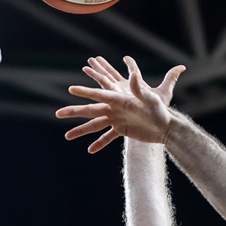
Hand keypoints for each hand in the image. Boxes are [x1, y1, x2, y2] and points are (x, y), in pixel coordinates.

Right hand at [57, 55, 185, 153]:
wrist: (167, 126)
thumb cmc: (161, 111)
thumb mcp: (152, 98)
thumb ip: (140, 88)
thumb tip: (133, 74)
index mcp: (119, 99)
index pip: (99, 94)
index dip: (85, 92)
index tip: (71, 89)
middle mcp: (114, 108)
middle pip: (90, 110)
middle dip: (74, 111)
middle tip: (58, 113)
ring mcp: (116, 119)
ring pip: (94, 125)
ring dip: (81, 131)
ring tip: (66, 137)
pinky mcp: (121, 129)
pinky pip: (107, 137)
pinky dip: (99, 143)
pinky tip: (89, 150)